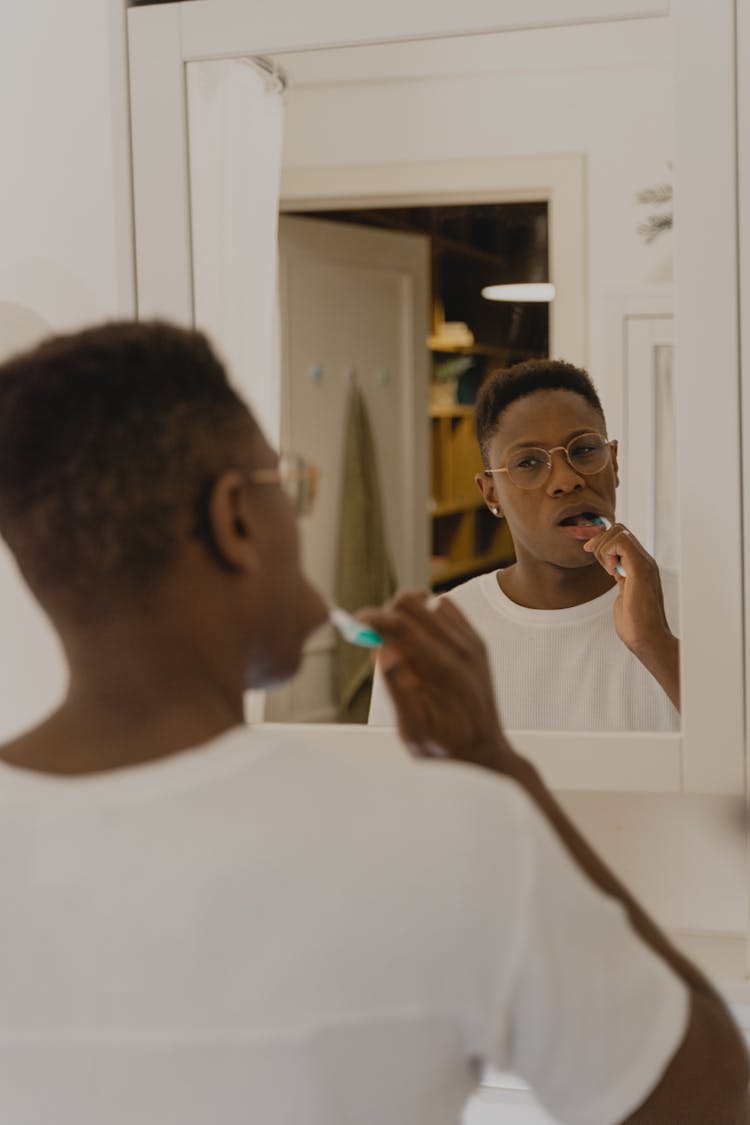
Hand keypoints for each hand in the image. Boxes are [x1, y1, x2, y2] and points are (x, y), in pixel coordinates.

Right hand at [359, 590, 513, 769]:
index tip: (357, 622)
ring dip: (408, 616)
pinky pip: (445, 608)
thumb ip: (396, 688)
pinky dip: (427, 617)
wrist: (485, 749)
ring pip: (427, 602)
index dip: (373, 617)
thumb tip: (380, 648)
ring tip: (401, 646)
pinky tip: (422, 642)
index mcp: (442, 670)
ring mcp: (472, 642)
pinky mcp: (477, 640)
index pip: (401, 623)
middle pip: (412, 602)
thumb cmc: (444, 745)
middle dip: (387, 613)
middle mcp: (461, 649)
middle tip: (377, 637)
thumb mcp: (412, 729)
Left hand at [582, 522, 673, 655]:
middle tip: (601, 566)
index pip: (621, 537)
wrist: (648, 639)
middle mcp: (645, 561)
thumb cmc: (636, 625)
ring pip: (619, 532)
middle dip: (600, 542)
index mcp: (640, 565)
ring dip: (603, 548)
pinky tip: (611, 571)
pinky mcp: (641, 569)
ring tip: (608, 570)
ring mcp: (645, 563)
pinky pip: (621, 542)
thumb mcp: (624, 595)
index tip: (590, 554)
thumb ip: (621, 580)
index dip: (601, 541)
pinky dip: (607, 552)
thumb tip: (614, 572)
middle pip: (619, 529)